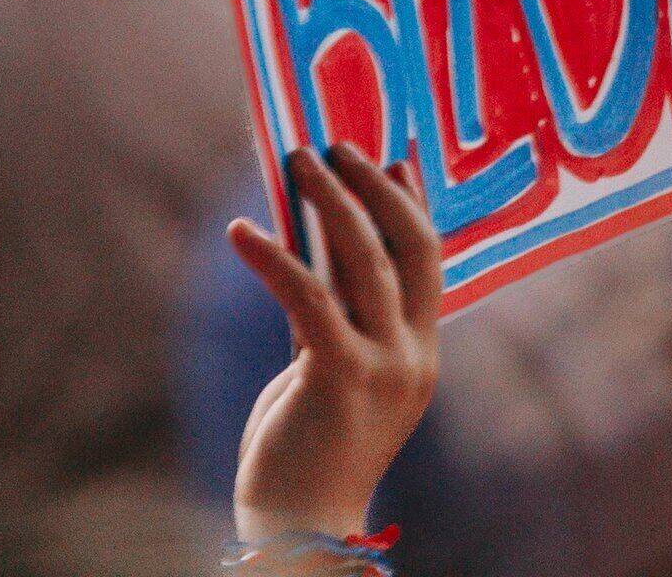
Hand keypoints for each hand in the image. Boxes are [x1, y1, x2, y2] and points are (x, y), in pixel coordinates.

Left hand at [224, 147, 442, 543]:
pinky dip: (273, 258)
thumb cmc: (310, 451)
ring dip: (330, 202)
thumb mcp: (330, 373)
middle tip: (337, 144)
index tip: (394, 155)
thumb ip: (333, 318)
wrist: (302, 526)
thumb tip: (311, 253)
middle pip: (407, 248)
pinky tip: (241, 233)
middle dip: (373, 188)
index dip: (412, 204)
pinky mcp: (338, 377)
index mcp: (421, 354)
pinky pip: (308, 299)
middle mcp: (413, 355)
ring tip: (299, 160)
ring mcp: (384, 367)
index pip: (430, 261)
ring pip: (365, 262)